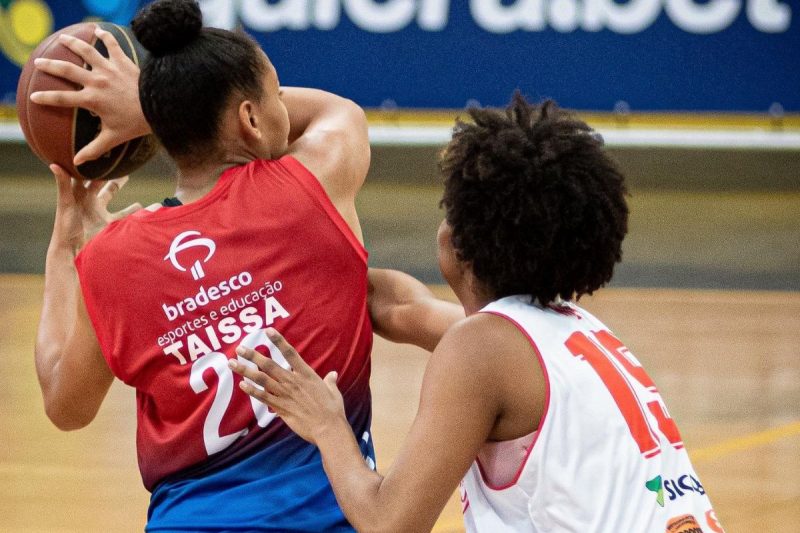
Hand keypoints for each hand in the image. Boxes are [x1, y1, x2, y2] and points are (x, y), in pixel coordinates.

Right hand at [30, 26, 150, 165]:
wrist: (160, 106)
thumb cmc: (137, 124)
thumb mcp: (113, 138)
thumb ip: (94, 148)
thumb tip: (77, 163)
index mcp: (92, 100)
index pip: (62, 99)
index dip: (45, 98)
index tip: (33, 97)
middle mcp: (97, 82)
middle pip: (67, 70)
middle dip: (50, 66)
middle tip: (39, 63)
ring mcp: (109, 69)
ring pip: (86, 51)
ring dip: (72, 43)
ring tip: (63, 38)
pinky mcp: (123, 61)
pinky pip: (112, 45)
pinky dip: (105, 36)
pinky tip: (98, 30)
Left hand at [50, 164, 141, 252]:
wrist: (74, 252)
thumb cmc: (66, 227)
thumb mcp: (65, 203)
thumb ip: (63, 184)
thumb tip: (54, 164)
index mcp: (77, 194)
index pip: (83, 174)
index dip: (87, 163)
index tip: (95, 149)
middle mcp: (89, 201)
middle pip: (98, 181)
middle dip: (104, 169)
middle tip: (112, 156)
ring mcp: (100, 212)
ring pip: (111, 195)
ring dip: (118, 186)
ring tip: (128, 175)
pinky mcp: (110, 224)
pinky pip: (124, 215)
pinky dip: (135, 211)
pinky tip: (145, 206)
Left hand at [230, 328, 345, 444]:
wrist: (328, 429)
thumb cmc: (333, 410)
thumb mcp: (333, 392)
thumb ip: (330, 381)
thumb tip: (332, 374)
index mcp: (306, 374)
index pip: (290, 353)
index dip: (278, 341)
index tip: (267, 331)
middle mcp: (293, 381)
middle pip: (269, 364)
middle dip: (252, 355)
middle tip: (239, 348)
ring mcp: (285, 394)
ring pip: (261, 379)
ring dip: (245, 370)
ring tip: (232, 364)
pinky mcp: (281, 408)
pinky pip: (263, 397)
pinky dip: (251, 390)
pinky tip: (242, 385)